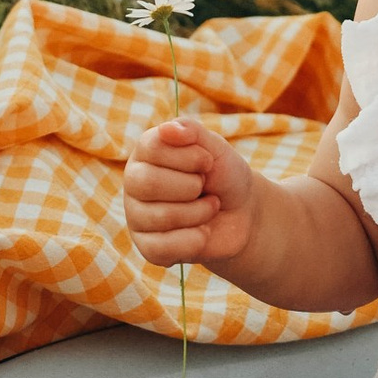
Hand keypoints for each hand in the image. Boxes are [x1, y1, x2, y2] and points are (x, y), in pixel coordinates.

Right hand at [123, 114, 259, 266]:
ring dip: (199, 213)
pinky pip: (162, 247)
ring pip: (161, 216)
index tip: (207, 162)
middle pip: (147, 182)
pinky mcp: (148, 247)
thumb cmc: (224, 176)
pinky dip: (194, 240)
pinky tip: (202, 233)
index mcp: (146, 153)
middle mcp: (135, 182)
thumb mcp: (214, 148)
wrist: (243, 214)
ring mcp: (138, 216)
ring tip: (209, 208)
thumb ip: (191, 132)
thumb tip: (167, 129)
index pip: (151, 148)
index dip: (188, 156)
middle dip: (190, 186)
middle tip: (205, 187)